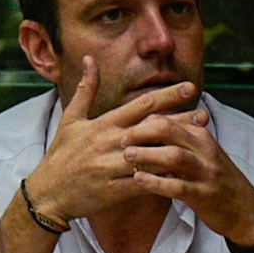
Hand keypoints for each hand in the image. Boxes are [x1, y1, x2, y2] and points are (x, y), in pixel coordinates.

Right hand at [26, 56, 198, 223]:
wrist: (48, 193)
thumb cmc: (61, 155)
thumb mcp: (71, 119)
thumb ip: (86, 90)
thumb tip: (91, 59)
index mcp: (104, 124)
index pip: (141, 105)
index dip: (167, 95)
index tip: (189, 88)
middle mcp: (110, 143)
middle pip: (152, 128)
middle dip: (180, 121)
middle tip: (204, 114)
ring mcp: (112, 167)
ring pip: (151, 157)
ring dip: (177, 150)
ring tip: (200, 145)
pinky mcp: (114, 190)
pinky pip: (144, 183)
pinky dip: (163, 180)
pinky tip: (182, 176)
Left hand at [121, 105, 253, 245]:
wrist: (246, 211)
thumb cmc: (217, 181)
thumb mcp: (202, 155)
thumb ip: (179, 141)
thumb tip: (148, 126)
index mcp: (202, 136)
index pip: (170, 120)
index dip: (144, 123)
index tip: (125, 129)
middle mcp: (205, 150)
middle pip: (170, 130)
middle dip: (142, 133)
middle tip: (121, 140)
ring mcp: (206, 172)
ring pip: (173, 156)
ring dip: (147, 155)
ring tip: (126, 156)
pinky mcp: (204, 195)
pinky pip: (177, 186)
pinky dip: (156, 182)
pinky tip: (138, 181)